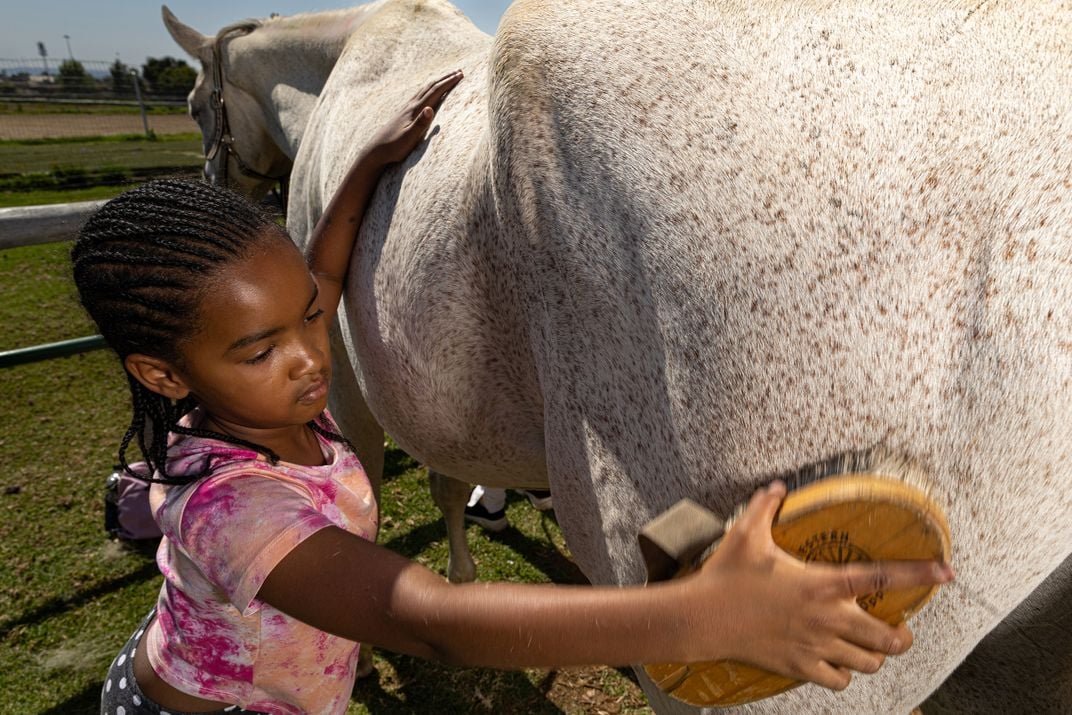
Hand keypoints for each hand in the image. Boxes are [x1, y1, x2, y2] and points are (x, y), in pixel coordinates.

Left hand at [366, 69, 463, 165]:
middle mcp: (410, 106)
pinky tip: (428, 93)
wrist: (376, 150)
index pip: (435, 92)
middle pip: (430, 87)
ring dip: (437, 82)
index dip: (448, 83)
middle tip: (459, 72)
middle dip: (445, 78)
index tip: (460, 75)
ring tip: (446, 78)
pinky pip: (419, 96)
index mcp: (415, 110)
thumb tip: (430, 109)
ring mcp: (406, 109)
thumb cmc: (394, 147)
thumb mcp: (409, 138)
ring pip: (424, 90)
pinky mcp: (403, 114)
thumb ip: (420, 124)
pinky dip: (428, 90)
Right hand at [688, 481, 953, 690]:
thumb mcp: (746, 533)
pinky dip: (843, 675)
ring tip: (871, 648)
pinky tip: (837, 663)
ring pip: (867, 663)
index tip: (946, 572)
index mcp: (822, 582)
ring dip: (874, 656)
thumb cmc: (726, 575)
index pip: (883, 577)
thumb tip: (778, 484)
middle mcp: (827, 617)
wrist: (702, 618)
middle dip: (902, 636)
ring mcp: (815, 645)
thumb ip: (766, 505)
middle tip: (900, 630)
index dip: (919, 574)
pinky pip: (837, 680)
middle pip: (887, 638)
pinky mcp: (799, 665)